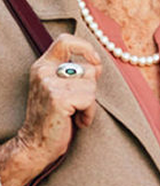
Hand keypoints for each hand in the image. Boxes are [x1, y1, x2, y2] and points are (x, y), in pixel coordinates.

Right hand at [0, 34, 101, 185]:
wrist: (35, 144)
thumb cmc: (53, 118)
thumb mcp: (61, 90)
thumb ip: (76, 74)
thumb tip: (98, 64)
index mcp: (43, 66)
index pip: (65, 41)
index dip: (86, 47)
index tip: (95, 61)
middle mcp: (44, 72)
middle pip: (89, 69)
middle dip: (91, 88)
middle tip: (77, 104)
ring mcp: (49, 84)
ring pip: (92, 85)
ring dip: (90, 103)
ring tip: (75, 114)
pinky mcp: (58, 98)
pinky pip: (90, 99)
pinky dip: (89, 113)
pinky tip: (77, 121)